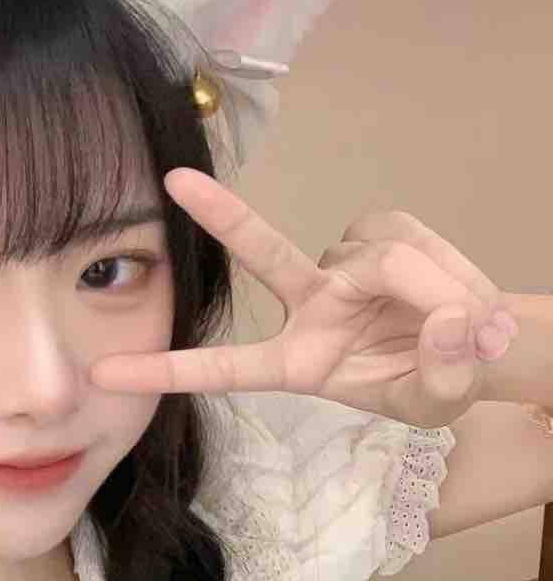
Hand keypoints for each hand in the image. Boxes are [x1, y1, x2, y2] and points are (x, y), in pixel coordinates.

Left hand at [89, 169, 519, 427]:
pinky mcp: (379, 235)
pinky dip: (446, 268)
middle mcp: (309, 305)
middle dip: (222, 216)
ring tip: (470, 327)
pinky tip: (464, 296)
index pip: (225, 368)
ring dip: (433, 287)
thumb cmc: (433, 383)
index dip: (168, 371)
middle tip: (174, 179)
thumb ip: (442, 374)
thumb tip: (448, 321)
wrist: (476, 349)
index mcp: (298, 364)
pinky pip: (410, 242)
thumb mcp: (437, 401)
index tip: (104, 372)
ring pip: (384, 260)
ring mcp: (341, 265)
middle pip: (262, 253)